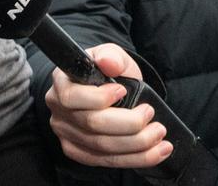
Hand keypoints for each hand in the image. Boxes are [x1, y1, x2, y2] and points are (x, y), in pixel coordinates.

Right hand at [46, 43, 171, 168]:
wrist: (110, 91)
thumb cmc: (108, 73)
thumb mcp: (112, 56)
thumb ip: (111, 56)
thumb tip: (108, 62)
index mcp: (61, 83)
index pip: (71, 97)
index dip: (99, 98)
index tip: (124, 91)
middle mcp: (58, 110)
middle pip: (92, 124)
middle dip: (128, 123)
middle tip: (150, 114)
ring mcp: (66, 133)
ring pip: (103, 147)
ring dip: (138, 144)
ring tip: (159, 133)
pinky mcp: (78, 152)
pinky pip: (106, 161)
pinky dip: (136, 159)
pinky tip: (157, 152)